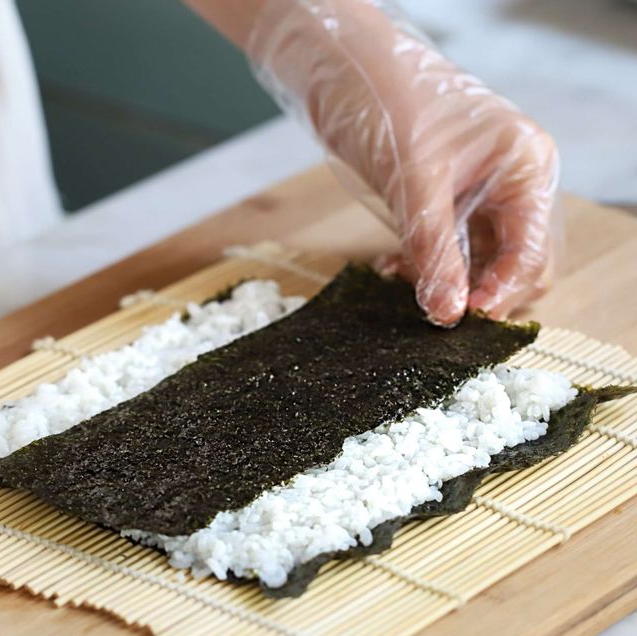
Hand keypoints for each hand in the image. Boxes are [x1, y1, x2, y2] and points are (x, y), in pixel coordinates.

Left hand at [248, 0, 559, 324]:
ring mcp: (484, 194)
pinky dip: (425, 266)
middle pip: (516, 265)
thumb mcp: (414, 185)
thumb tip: (448, 312)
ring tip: (399, 275)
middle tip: (433, 307)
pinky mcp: (452, 203)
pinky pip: (451, 252)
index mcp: (526, 167)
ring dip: (445, 281)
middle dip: (477, 291)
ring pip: (480, 263)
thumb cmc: (390, 104)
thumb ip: (433, 252)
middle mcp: (515, 183)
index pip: (532, 252)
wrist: (349, 71)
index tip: (463, 318)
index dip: (502, 292)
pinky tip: (392, 266)